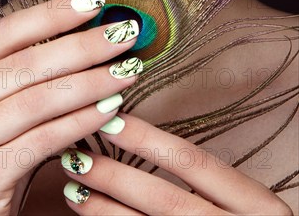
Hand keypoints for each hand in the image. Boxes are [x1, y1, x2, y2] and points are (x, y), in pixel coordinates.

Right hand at [0, 0, 140, 214]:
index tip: (93, 1)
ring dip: (93, 81)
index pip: (4, 34)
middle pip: (27, 63)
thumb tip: (78, 41)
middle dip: (84, 45)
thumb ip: (15, 80)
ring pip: (40, 99)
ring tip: (127, 70)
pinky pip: (45, 138)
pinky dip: (83, 120)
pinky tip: (111, 108)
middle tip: (124, 34)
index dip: (51, 13)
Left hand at [61, 113, 292, 214]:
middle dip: (116, 176)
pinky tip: (91, 215)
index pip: (192, 161)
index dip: (147, 140)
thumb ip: (206, 178)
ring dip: (104, 208)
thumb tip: (139, 137)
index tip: (110, 120)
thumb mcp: (243, 201)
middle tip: (78, 155)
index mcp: (255, 203)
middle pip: (164, 199)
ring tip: (73, 187)